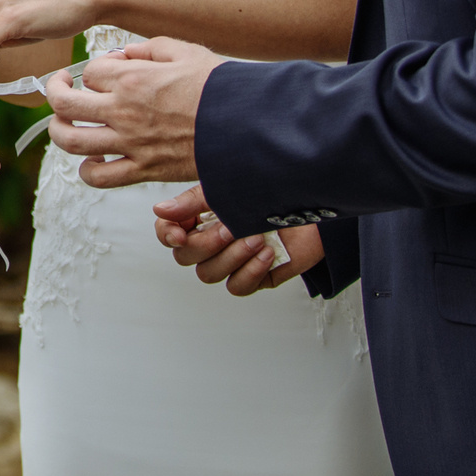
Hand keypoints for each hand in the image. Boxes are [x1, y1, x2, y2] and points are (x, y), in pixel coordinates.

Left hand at [41, 37, 222, 185]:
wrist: (247, 126)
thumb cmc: (221, 88)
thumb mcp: (186, 51)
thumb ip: (150, 47)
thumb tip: (126, 53)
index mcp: (133, 78)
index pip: (90, 72)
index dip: (94, 70)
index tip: (106, 72)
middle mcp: (123, 111)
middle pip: (64, 102)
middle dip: (55, 92)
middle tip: (60, 88)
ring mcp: (130, 142)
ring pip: (70, 140)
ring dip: (58, 130)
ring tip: (64, 123)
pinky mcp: (143, 169)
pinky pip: (99, 177)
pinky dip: (87, 170)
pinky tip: (92, 160)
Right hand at [154, 184, 322, 294]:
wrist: (314, 203)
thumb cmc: (272, 191)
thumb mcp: (226, 188)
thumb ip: (192, 201)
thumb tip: (161, 210)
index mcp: (201, 217)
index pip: (168, 233)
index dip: (167, 235)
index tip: (179, 233)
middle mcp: (213, 241)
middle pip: (186, 258)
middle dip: (208, 245)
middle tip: (231, 228)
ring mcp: (233, 260)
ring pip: (209, 274)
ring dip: (232, 257)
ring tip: (256, 238)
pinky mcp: (254, 276)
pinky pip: (238, 287)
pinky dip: (251, 271)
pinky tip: (266, 254)